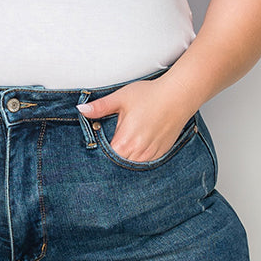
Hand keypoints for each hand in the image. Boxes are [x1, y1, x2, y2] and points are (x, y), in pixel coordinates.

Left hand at [76, 78, 195, 161]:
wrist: (178, 96)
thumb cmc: (151, 95)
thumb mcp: (121, 98)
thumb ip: (100, 107)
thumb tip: (81, 110)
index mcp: (125, 141)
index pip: (106, 158)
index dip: (100, 154)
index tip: (98, 148)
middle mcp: (139, 152)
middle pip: (118, 164)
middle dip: (112, 157)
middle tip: (111, 145)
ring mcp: (151, 155)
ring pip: (132, 164)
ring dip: (126, 158)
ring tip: (126, 144)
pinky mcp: (161, 153)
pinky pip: (145, 162)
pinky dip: (139, 157)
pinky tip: (138, 146)